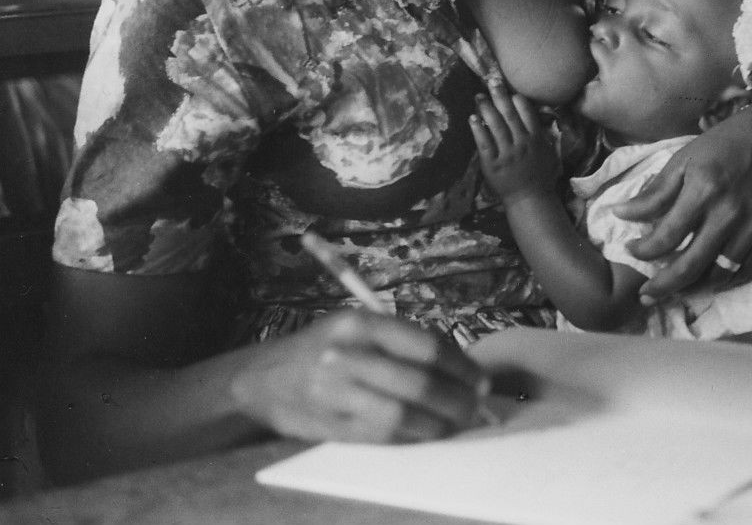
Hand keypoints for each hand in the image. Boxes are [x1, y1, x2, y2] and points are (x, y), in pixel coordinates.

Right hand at [230, 309, 488, 444]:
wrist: (261, 379)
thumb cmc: (322, 347)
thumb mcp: (356, 325)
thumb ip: (402, 340)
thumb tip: (460, 364)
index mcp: (359, 324)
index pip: (425, 346)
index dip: (461, 366)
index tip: (481, 378)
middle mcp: (346, 357)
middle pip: (419, 383)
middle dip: (458, 398)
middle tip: (477, 405)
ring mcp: (335, 394)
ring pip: (403, 416)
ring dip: (439, 423)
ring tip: (458, 423)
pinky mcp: (329, 426)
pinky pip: (381, 436)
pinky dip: (412, 437)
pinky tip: (429, 433)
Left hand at [471, 83, 559, 202]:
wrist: (530, 199)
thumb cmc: (541, 175)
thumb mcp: (549, 152)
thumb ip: (543, 134)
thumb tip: (538, 116)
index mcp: (536, 139)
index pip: (526, 112)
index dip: (516, 99)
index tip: (508, 89)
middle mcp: (521, 143)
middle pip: (509, 115)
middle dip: (499, 96)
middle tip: (491, 81)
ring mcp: (506, 153)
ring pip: (495, 126)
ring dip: (486, 109)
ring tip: (478, 96)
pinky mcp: (492, 164)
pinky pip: (484, 143)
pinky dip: (478, 130)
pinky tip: (472, 118)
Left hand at [611, 105, 751, 301]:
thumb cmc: (722, 145)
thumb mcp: (683, 159)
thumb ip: (654, 192)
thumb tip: (620, 214)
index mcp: (703, 190)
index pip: (666, 236)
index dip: (643, 251)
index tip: (630, 250)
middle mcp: (728, 214)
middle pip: (690, 266)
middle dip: (661, 286)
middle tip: (644, 296)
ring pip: (717, 275)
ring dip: (692, 289)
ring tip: (673, 291)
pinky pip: (745, 272)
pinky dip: (724, 283)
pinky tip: (707, 283)